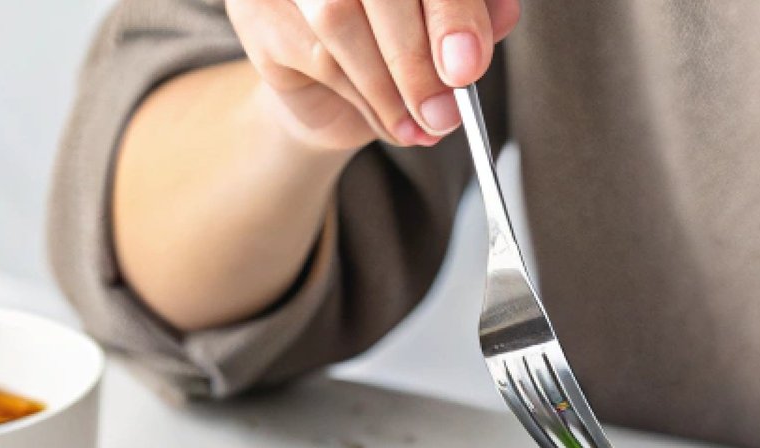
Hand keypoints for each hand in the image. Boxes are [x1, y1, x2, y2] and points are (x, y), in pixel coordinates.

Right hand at [224, 0, 520, 150]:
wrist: (329, 90)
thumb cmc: (395, 37)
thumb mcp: (448, 24)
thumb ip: (474, 13)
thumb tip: (503, 17)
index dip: (450, 10)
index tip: (467, 67)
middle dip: (415, 58)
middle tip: (445, 113)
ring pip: (338, 20)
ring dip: (389, 87)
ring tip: (423, 125)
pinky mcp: (256, 10)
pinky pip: (315, 57)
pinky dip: (364, 99)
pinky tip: (394, 122)